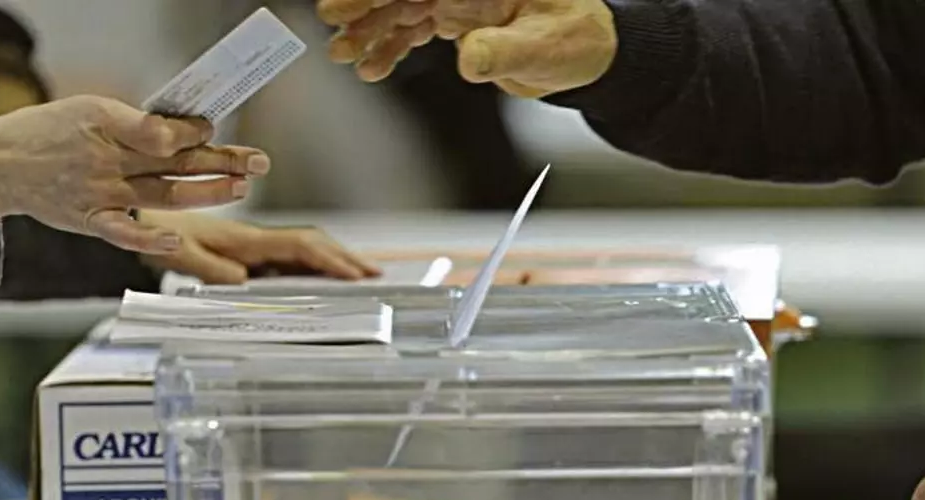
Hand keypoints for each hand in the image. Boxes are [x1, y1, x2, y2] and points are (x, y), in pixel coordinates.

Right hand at [0, 96, 271, 254]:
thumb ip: (135, 122)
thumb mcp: (88, 109)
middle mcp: (108, 161)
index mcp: (107, 125)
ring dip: (206, 193)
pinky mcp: (91, 220)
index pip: (162, 131)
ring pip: (163, 194)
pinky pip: (124, 233)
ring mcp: (101, 193)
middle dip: (222, 161)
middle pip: (175, 162)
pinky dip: (150, 238)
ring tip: (240, 188)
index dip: (193, 132)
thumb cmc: (47, 134)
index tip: (213, 129)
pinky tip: (177, 238)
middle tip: (258, 162)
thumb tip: (181, 133)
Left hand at [136, 213, 381, 282]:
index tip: (354, 275)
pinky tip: (327, 276)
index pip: (299, 247)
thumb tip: (245, 283)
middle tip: (376, 277)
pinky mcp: (250, 250)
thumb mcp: (179, 254)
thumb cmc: (156, 234)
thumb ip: (211, 269)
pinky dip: (318, 264)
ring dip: (337, 260)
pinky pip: (291, 256)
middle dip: (346, 259)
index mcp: (245, 240)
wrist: (139, 216)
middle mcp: (256, 240)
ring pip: (306, 248)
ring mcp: (255, 245)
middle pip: (313, 244)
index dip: (329, 260)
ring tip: (364, 275)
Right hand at [320, 0, 615, 96]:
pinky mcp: (458, 23)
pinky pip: (415, 32)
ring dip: (372, 31)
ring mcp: (459, 1)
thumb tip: (470, 59)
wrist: (590, 55)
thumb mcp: (547, 46)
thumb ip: (506, 52)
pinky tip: (374, 68)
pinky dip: (393, 49)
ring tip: (346, 55)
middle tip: (333, 25)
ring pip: (402, 9)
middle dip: (365, 5)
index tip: (347, 5)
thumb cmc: (580, 38)